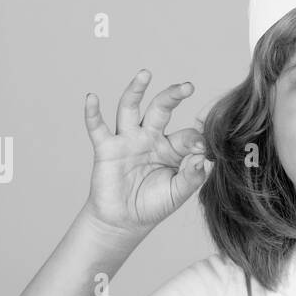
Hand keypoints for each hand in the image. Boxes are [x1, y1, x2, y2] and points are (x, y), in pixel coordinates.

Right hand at [82, 69, 212, 235]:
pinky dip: (93, 113)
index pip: (186, 135)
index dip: (196, 139)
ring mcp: (127, 140)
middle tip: (187, 86)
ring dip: (136, 90)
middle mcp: (150, 137)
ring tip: (145, 74)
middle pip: (161, 109)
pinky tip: (92, 98)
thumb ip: (191, 177)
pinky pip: (98, 127)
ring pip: (130, 108)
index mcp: (171, 148)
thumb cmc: (153, 205)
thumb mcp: (177, 193)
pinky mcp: (106, 148)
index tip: (203, 147)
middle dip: (173, 96)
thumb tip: (203, 159)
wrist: (124, 221)